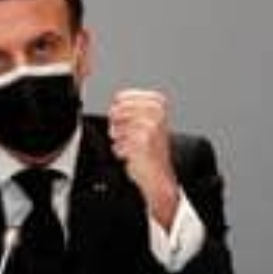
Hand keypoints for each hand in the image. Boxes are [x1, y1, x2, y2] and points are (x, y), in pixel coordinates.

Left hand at [108, 89, 179, 228]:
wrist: (159, 176)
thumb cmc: (151, 152)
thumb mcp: (145, 124)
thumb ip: (129, 110)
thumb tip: (113, 107)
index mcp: (158, 103)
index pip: (121, 96)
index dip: (116, 111)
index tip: (122, 120)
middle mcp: (157, 113)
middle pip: (116, 110)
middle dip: (116, 125)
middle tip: (126, 136)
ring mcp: (150, 126)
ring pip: (115, 126)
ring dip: (119, 138)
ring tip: (131, 146)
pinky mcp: (142, 140)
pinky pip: (117, 140)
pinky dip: (120, 150)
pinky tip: (131, 155)